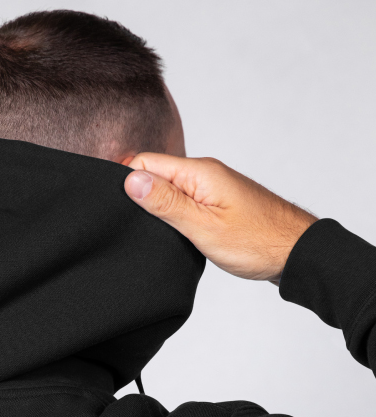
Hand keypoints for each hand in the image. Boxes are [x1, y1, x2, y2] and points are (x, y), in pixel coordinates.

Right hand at [124, 154, 316, 282]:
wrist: (296, 253)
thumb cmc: (256, 242)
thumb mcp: (203, 226)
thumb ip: (166, 203)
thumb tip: (130, 180)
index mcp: (199, 172)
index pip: (145, 162)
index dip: (126, 183)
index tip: (119, 210)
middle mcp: (204, 173)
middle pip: (155, 174)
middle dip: (139, 197)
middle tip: (135, 227)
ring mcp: (212, 188)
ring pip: (169, 189)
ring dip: (157, 208)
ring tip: (155, 233)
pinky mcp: (217, 202)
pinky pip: (185, 201)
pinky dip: (174, 215)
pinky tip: (174, 234)